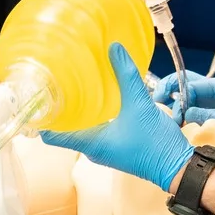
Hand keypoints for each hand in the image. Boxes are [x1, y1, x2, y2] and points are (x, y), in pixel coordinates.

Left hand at [42, 44, 194, 192]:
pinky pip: (96, 128)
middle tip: (55, 83)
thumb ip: (126, 76)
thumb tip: (114, 48)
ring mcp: (104, 148)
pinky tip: (100, 97)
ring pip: (81, 128)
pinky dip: (93, 114)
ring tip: (74, 86)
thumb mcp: (140, 105)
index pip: (52, 136)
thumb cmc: (155, 144)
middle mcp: (92, 148)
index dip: (41, 119)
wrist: (178, 166)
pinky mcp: (116, 145)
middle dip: (60, 108)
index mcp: (89, 143)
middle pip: (65, 129)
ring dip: (78, 110)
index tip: (35, 98)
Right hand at [152, 71, 214, 159]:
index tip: (168, 109)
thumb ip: (210, 115)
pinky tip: (176, 130)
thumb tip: (184, 114)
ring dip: (176, 110)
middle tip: (155, 105)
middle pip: (186, 88)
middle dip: (169, 94)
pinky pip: (197, 120)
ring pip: (189, 104)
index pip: (192, 85)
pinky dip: (186, 123)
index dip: (177, 95)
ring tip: (163, 120)